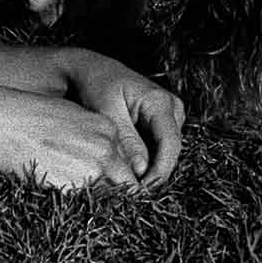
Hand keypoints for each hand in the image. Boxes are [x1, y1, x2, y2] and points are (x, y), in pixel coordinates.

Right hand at [0, 86, 143, 191]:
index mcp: (108, 129)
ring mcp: (91, 170)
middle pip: (126, 182)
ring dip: (101, 202)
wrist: (3, 124)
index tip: (116, 185)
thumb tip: (102, 157)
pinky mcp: (72, 188)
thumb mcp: (72, 116)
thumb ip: (93, 136)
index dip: (120, 175)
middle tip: (114, 205)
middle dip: (119, 193)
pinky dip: (79, 206)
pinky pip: (84, 204)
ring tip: (85, 205)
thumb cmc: (31, 116)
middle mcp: (106, 149)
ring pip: (108, 196)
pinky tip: (62, 197)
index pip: (127, 160)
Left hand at [61, 52, 187, 187]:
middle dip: (155, 172)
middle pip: (171, 149)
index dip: (161, 170)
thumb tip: (141, 169)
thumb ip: (126, 140)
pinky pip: (159, 146)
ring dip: (151, 168)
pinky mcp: (161, 122)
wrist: (90, 70)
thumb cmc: (96, 85)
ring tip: (129, 184)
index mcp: (160, 101)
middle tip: (133, 193)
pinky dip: (146, 159)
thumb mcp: (107, 111)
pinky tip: (130, 170)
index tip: (144, 190)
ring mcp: (169, 114)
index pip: (170, 143)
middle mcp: (171, 107)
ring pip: (166, 150)